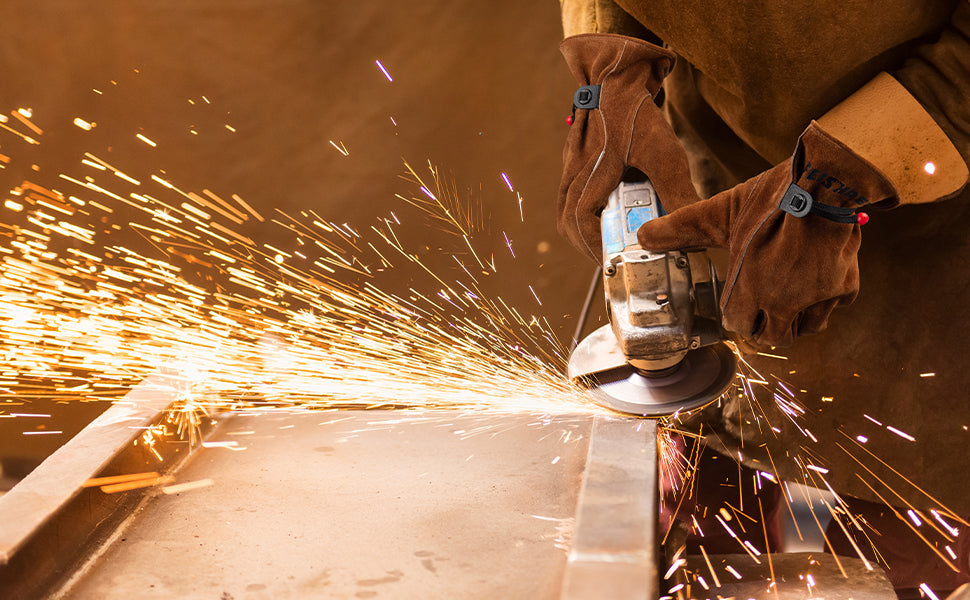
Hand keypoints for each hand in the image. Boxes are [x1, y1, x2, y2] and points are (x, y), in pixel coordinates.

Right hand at [558, 34, 700, 258]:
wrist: (617, 77)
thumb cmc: (640, 115)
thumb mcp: (666, 154)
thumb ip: (676, 193)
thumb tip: (690, 227)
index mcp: (594, 171)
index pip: (581, 218)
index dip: (594, 244)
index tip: (613, 258)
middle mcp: (576, 171)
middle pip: (566, 221)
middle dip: (586, 245)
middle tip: (610, 258)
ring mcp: (570, 165)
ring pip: (564, 210)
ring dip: (582, 232)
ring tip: (605, 243)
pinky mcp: (572, 161)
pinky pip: (568, 195)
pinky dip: (580, 213)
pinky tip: (602, 215)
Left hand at [637, 122, 897, 347]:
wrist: (827, 184)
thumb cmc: (772, 198)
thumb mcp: (720, 212)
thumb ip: (682, 229)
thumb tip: (642, 236)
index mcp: (749, 289)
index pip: (739, 326)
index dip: (737, 317)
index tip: (738, 308)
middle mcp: (783, 302)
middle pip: (774, 337)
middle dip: (765, 327)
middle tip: (763, 311)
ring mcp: (817, 297)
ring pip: (807, 327)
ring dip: (796, 319)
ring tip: (789, 299)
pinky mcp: (846, 285)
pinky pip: (836, 305)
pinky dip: (827, 298)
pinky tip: (818, 280)